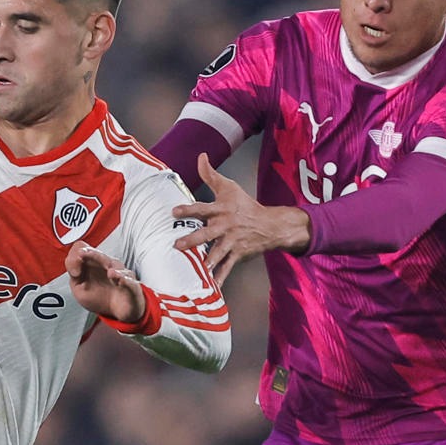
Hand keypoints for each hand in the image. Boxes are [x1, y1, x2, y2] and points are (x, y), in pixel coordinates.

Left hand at [65, 242, 146, 323]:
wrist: (118, 312)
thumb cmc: (100, 298)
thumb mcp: (79, 289)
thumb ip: (74, 275)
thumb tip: (74, 266)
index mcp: (92, 263)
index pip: (82, 248)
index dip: (75, 256)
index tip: (74, 272)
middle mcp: (106, 265)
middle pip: (98, 254)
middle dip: (90, 253)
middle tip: (82, 254)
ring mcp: (120, 273)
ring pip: (114, 264)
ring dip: (108, 264)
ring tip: (107, 271)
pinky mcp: (131, 285)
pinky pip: (128, 280)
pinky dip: (123, 278)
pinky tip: (117, 278)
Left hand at [172, 154, 310, 282]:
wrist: (271, 224)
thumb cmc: (245, 204)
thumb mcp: (229, 187)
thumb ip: (210, 174)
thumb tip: (201, 156)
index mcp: (221, 209)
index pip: (202, 209)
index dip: (188, 209)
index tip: (174, 212)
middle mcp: (225, 226)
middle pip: (207, 234)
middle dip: (193, 240)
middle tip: (177, 245)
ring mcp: (232, 242)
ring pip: (217, 253)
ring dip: (206, 263)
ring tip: (196, 271)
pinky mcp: (238, 254)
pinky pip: (227, 268)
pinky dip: (219, 278)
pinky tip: (211, 288)